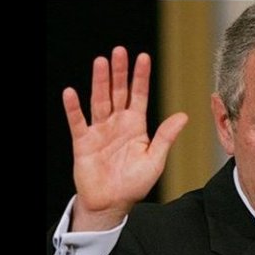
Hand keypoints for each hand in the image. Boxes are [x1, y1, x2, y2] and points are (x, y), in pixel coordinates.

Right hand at [62, 46, 187, 230]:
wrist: (112, 204)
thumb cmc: (134, 183)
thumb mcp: (155, 159)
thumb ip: (166, 137)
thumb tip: (183, 116)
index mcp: (135, 126)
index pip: (138, 95)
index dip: (140, 77)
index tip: (143, 57)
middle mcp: (117, 124)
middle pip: (118, 92)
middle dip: (119, 72)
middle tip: (119, 51)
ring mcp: (99, 131)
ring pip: (99, 101)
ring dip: (99, 82)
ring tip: (100, 62)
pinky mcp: (83, 143)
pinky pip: (77, 122)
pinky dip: (74, 108)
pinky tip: (71, 93)